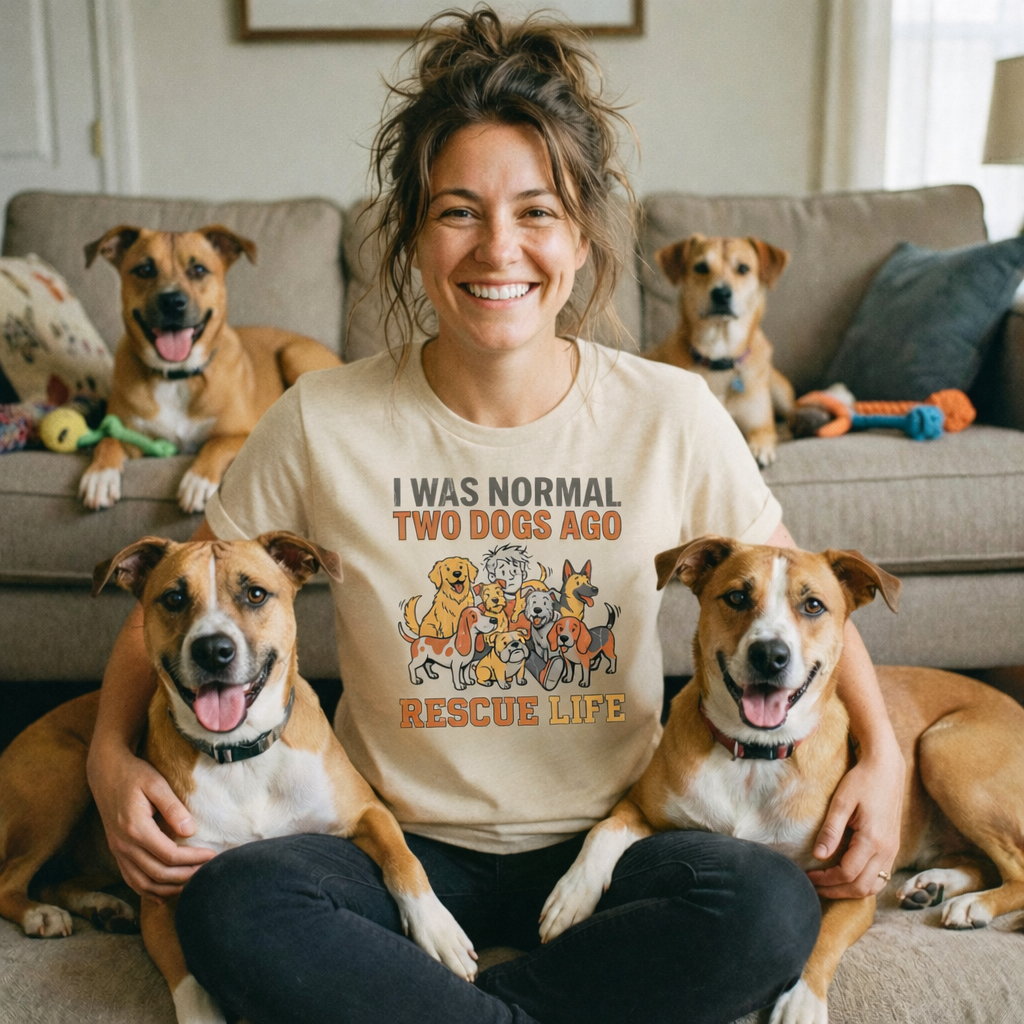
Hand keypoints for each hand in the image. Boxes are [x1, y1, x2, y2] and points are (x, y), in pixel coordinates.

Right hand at [88, 744, 215, 898]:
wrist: (105, 772)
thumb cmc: (134, 774)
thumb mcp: (156, 783)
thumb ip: (172, 808)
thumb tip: (190, 831)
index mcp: (135, 829)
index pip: (169, 855)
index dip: (193, 859)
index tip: (213, 856)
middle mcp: (124, 845)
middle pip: (158, 874)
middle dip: (185, 877)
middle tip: (208, 872)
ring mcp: (118, 851)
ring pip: (143, 884)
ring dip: (168, 888)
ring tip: (192, 883)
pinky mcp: (116, 851)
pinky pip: (131, 879)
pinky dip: (148, 890)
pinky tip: (164, 893)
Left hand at [806, 746, 904, 898]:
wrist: (886, 769)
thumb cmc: (862, 781)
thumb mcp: (841, 802)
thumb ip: (831, 830)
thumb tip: (818, 855)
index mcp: (873, 839)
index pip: (848, 873)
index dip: (826, 879)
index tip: (807, 876)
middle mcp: (887, 850)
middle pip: (862, 887)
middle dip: (836, 891)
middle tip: (814, 887)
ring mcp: (893, 850)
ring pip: (874, 886)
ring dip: (851, 890)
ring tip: (828, 886)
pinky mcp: (893, 847)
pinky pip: (880, 876)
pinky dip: (863, 883)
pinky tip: (846, 877)